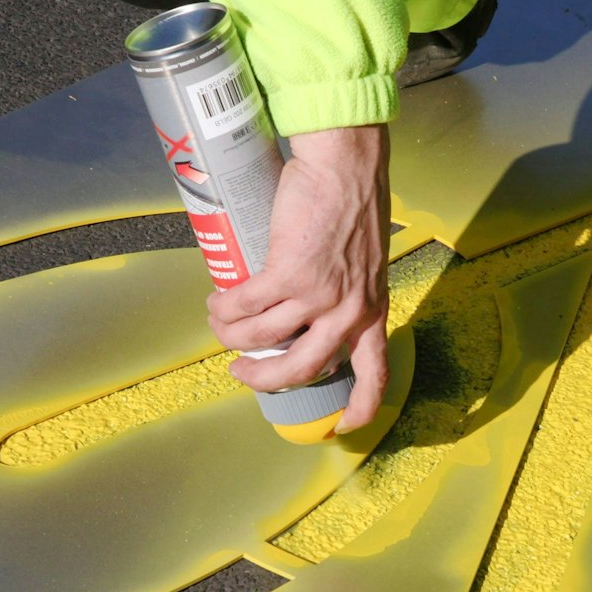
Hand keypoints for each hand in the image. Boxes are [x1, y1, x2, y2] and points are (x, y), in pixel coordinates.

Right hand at [206, 124, 390, 433]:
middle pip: (302, 370)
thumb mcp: (364, 263)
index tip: (344, 426)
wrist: (346, 164)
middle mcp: (349, 312)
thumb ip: (346, 291)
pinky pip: (247, 306)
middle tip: (242, 373)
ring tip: (220, 323)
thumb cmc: (354, 203)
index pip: (375, 374)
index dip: (359, 406)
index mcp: (373, 312)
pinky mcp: (290, 274)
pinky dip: (225, 310)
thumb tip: (308, 311)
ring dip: (232, 336)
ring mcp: (320, 296)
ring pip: (264, 338)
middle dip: (265, 378)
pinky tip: (216, 304)